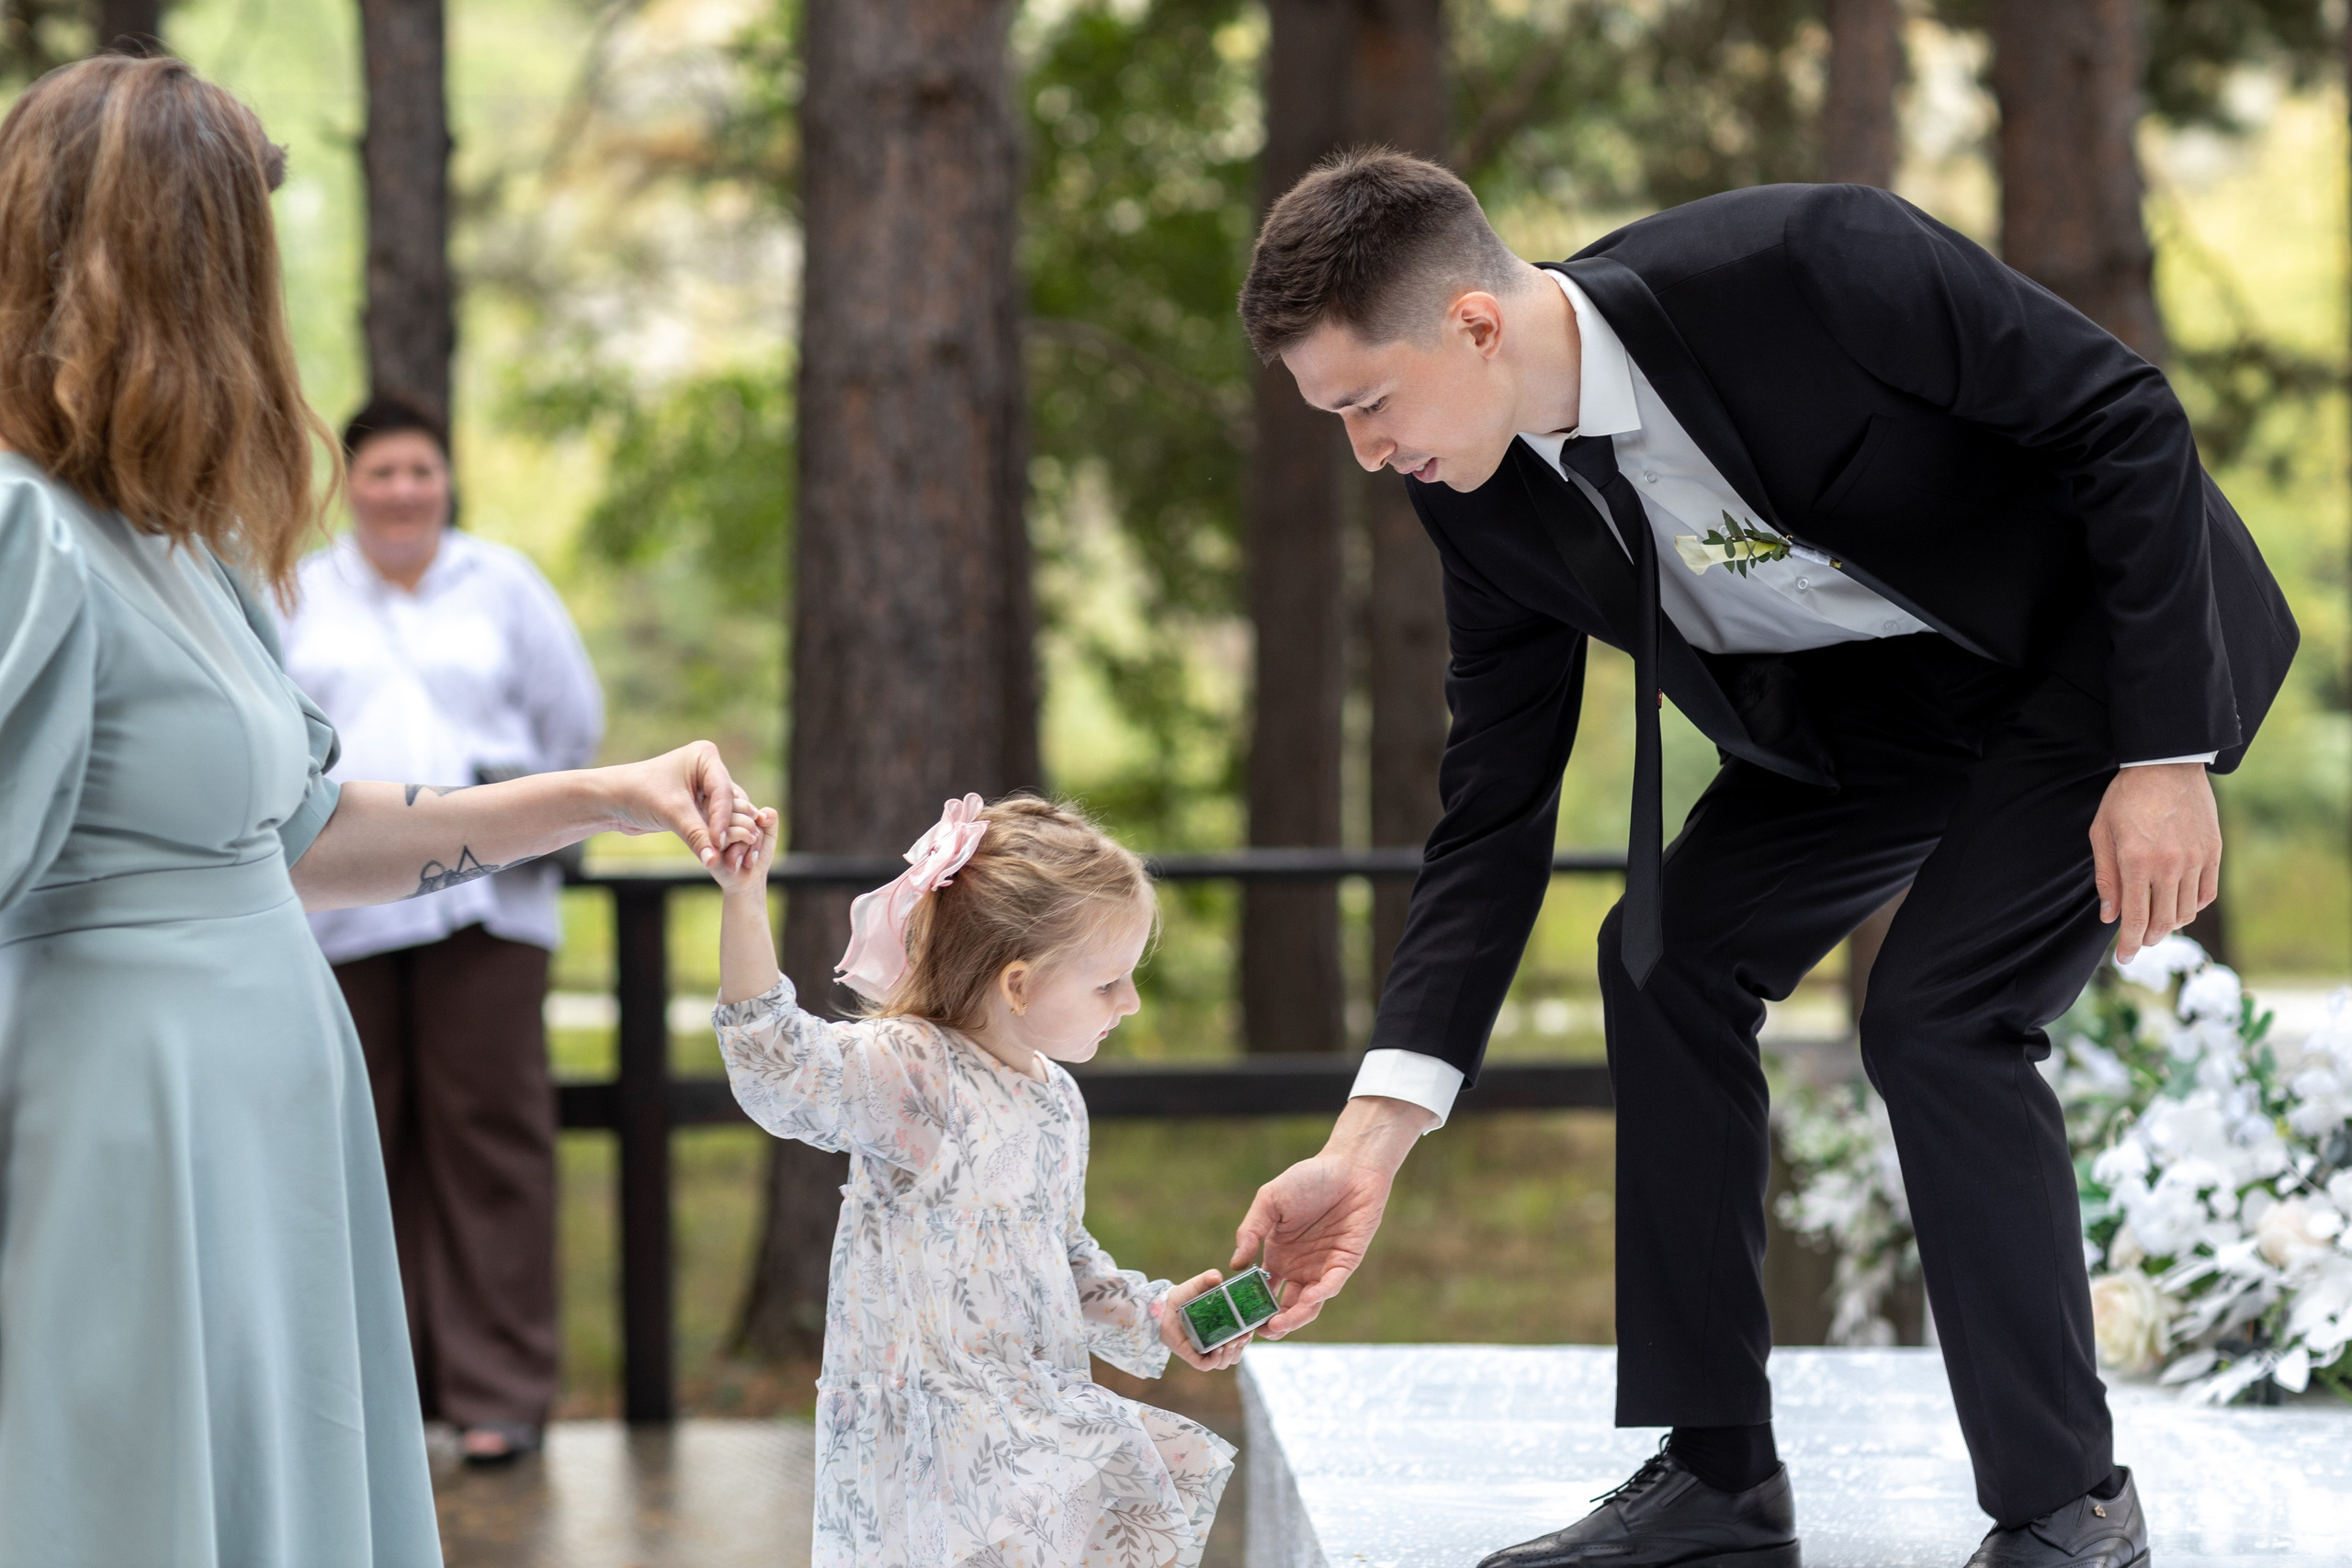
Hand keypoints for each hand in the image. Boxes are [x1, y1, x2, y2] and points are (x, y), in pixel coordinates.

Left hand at [604, 741, 742, 867]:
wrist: (613, 801)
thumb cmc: (638, 794)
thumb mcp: (671, 813)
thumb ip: (697, 836)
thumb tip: (714, 862)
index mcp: (706, 757)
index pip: (722, 792)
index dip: (723, 819)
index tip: (720, 843)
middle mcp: (711, 770)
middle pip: (733, 804)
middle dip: (734, 832)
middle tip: (736, 858)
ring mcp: (708, 788)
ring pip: (731, 816)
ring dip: (732, 840)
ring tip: (733, 862)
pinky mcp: (703, 805)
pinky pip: (718, 824)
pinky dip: (720, 841)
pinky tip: (725, 860)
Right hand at [709, 800, 776, 895]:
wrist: (748, 881)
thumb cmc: (756, 855)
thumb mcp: (768, 833)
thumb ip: (770, 817)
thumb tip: (763, 813)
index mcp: (724, 812)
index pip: (742, 801)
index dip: (755, 818)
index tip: (755, 834)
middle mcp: (713, 820)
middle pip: (740, 808)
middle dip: (755, 830)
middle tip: (751, 847)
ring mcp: (709, 832)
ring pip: (738, 820)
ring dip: (751, 842)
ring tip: (747, 856)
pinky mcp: (708, 845)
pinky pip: (731, 834)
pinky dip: (744, 849)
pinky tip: (741, 862)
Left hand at [1154, 1270, 1250, 1371]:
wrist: (1162, 1306)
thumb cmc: (1182, 1296)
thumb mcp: (1197, 1286)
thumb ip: (1208, 1278)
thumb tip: (1217, 1277)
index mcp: (1222, 1328)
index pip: (1241, 1339)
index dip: (1247, 1337)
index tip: (1249, 1330)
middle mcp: (1214, 1341)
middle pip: (1235, 1354)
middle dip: (1241, 1347)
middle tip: (1240, 1337)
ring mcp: (1203, 1350)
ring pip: (1224, 1362)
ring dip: (1230, 1355)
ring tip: (1229, 1343)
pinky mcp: (1191, 1355)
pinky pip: (1207, 1365)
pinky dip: (1216, 1360)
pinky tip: (1218, 1348)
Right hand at [1230, 1096, 1431, 1337]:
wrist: (1349, 1167)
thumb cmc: (1307, 1179)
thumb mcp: (1269, 1200)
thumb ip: (1251, 1230)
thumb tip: (1235, 1264)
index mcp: (1278, 1255)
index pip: (1261, 1291)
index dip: (1251, 1306)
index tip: (1238, 1318)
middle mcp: (1299, 1267)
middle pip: (1284, 1306)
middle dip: (1271, 1323)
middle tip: (1258, 1332)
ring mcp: (1322, 1267)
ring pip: (1308, 1304)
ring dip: (1293, 1318)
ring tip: (1277, 1325)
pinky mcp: (1345, 1262)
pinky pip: (1331, 1285)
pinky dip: (1320, 1294)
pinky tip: (1308, 1296)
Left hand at [2091, 761, 2220, 962]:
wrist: (2166, 764)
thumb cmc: (2125, 797)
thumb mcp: (2102, 833)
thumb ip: (2106, 878)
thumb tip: (2109, 918)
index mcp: (2136, 862)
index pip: (2135, 919)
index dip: (2127, 944)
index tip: (2122, 959)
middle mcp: (2169, 866)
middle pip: (2163, 922)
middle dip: (2147, 938)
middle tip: (2136, 942)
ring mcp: (2195, 860)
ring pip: (2186, 912)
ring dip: (2170, 925)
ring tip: (2156, 925)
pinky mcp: (2213, 853)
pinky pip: (2206, 894)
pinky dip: (2193, 907)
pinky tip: (2179, 906)